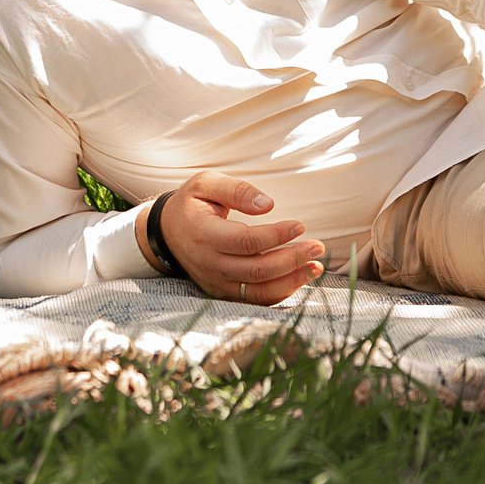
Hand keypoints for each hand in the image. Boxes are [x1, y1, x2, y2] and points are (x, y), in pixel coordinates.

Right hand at [140, 171, 325, 304]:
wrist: (167, 232)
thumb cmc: (191, 203)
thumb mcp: (206, 183)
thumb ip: (236, 190)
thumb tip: (268, 204)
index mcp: (204, 234)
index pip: (246, 241)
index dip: (276, 235)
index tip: (301, 225)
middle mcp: (209, 263)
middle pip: (256, 270)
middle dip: (291, 260)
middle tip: (318, 247)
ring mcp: (215, 282)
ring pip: (257, 291)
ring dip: (291, 281)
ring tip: (316, 267)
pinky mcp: (222, 292)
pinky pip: (253, 300)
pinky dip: (279, 293)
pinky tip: (299, 279)